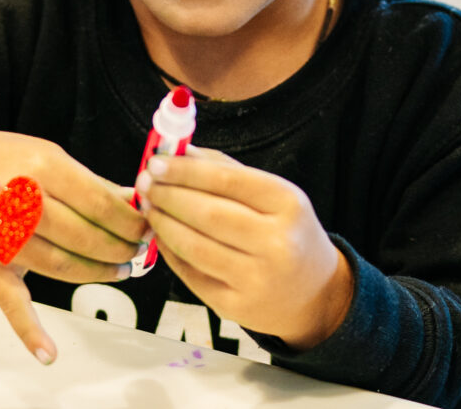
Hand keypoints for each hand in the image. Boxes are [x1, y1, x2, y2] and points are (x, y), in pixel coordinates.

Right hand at [0, 129, 147, 362]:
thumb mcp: (41, 153)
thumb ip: (86, 181)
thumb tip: (132, 201)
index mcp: (41, 168)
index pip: (101, 203)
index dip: (131, 220)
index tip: (147, 225)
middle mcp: (21, 205)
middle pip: (87, 237)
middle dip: (121, 247)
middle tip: (138, 249)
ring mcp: (2, 240)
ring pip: (64, 267)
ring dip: (98, 273)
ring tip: (120, 269)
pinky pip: (12, 303)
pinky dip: (30, 331)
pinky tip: (49, 353)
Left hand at [135, 146, 352, 349]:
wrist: (315, 294)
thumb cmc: (288, 234)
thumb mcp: (274, 197)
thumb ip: (226, 171)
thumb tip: (178, 152)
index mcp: (288, 205)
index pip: (228, 180)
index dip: (186, 170)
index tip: (156, 162)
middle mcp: (277, 244)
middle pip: (208, 214)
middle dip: (168, 195)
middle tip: (145, 183)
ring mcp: (257, 280)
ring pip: (194, 246)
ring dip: (163, 223)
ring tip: (149, 207)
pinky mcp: (235, 307)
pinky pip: (191, 274)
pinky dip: (169, 251)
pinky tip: (161, 234)